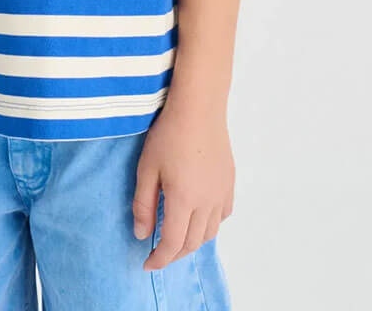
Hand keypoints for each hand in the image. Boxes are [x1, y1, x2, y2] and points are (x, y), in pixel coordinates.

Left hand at [132, 102, 234, 270]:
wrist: (199, 107)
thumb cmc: (168, 133)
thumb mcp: (146, 168)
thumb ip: (143, 204)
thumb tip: (142, 234)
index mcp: (184, 200)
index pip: (173, 243)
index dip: (160, 258)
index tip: (147, 264)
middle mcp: (207, 202)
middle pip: (193, 242)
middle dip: (175, 254)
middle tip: (159, 254)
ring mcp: (222, 192)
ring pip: (210, 232)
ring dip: (193, 241)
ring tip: (177, 237)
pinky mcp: (229, 182)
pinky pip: (223, 214)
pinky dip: (210, 224)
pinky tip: (199, 216)